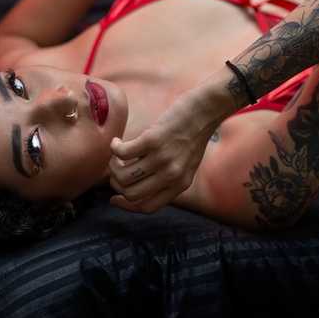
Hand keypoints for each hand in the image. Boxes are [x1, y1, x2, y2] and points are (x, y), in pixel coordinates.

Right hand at [108, 92, 222, 213]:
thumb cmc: (192, 134)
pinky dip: (114, 147)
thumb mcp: (187, 163)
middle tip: (116, 169)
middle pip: (131, 194)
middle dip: (116, 184)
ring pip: (124, 175)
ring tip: (116, 155)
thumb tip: (137, 184)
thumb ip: (169, 178)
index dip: (126, 205)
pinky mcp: (153, 140)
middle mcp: (172, 175)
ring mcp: (162, 158)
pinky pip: (122, 153)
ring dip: (113, 166)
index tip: (114, 198)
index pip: (147, 207)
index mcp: (180, 184)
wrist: (205, 110)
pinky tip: (116, 141)